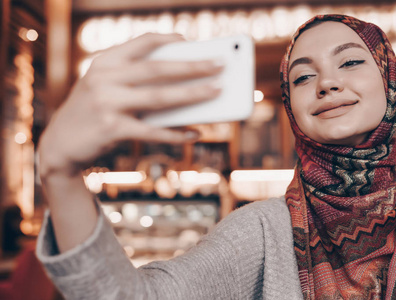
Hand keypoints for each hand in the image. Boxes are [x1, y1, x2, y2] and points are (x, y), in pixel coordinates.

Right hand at [38, 33, 222, 176]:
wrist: (60, 143)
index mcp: (105, 62)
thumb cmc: (93, 111)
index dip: (169, 40)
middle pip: (158, 69)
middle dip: (193, 66)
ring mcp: (106, 103)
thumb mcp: (107, 88)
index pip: (142, 43)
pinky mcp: (111, 128)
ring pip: (159, 97)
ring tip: (217, 92)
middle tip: (221, 64)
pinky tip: (195, 133)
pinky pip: (153, 130)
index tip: (191, 41)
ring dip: (193, 94)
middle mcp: (104, 78)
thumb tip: (186, 86)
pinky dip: (176, 133)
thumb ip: (137, 82)